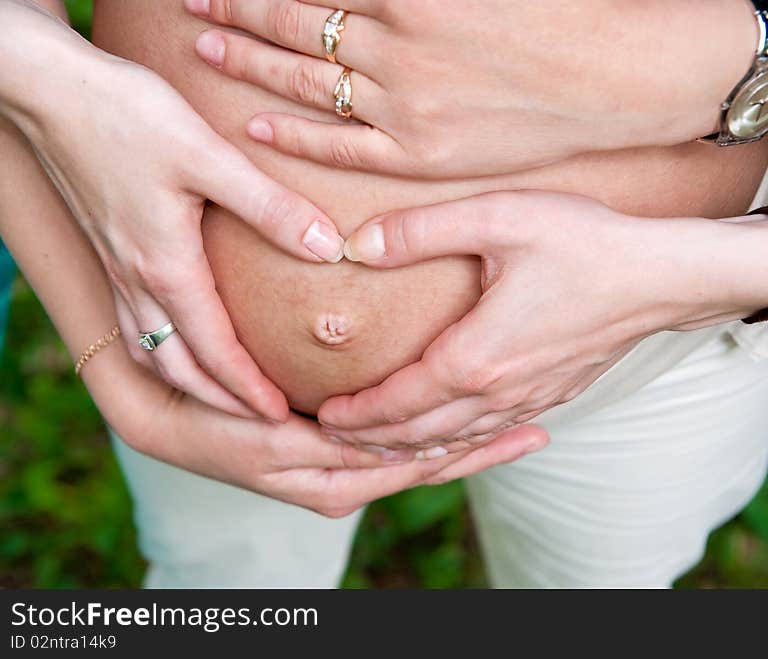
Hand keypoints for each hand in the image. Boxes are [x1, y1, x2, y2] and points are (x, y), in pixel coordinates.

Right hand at [1, 2, 345, 421]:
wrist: (49, 90)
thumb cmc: (126, 116)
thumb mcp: (208, 156)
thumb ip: (269, 205)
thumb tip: (328, 247)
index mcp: (165, 268)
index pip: (215, 352)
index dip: (250, 391)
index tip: (283, 418)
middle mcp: (136, 281)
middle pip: (180, 368)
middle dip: (222, 403)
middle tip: (263, 422)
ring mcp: (117, 269)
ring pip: (151, 353)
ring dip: (191, 385)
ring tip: (226, 399)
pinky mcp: (109, 251)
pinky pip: (134, 326)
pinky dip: (162, 353)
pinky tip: (179, 344)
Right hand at [85, 347, 548, 517]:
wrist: (169, 418)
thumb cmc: (213, 425)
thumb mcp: (271, 441)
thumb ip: (328, 444)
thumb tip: (385, 438)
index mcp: (339, 483)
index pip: (423, 466)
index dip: (473, 449)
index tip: (521, 430)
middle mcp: (348, 483)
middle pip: (430, 466)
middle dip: (483, 450)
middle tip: (537, 429)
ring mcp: (341, 469)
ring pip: (416, 456)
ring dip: (466, 443)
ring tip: (516, 424)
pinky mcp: (331, 450)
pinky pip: (393, 446)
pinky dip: (433, 434)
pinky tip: (456, 416)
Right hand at [183, 0, 753, 177]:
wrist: (620, 81)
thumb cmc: (554, 123)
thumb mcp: (482, 159)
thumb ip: (420, 147)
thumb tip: (378, 127)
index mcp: (410, 149)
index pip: (322, 137)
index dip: (273, 127)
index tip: (237, 117)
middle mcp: (396, 99)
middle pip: (300, 75)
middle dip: (244, 52)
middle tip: (197, 34)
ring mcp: (408, 43)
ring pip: (312, 25)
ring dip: (257, 10)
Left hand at [316, 191, 767, 450]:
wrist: (662, 276)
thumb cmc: (586, 244)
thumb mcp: (498, 219)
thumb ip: (420, 230)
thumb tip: (358, 244)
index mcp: (476, 358)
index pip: (397, 403)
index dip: (355, 414)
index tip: (322, 416)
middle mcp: (499, 391)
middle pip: (420, 433)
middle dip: (372, 440)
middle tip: (335, 437)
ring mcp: (529, 398)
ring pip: (456, 439)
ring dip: (412, 444)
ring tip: (380, 441)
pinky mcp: (553, 393)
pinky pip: (491, 429)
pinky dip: (456, 438)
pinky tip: (449, 429)